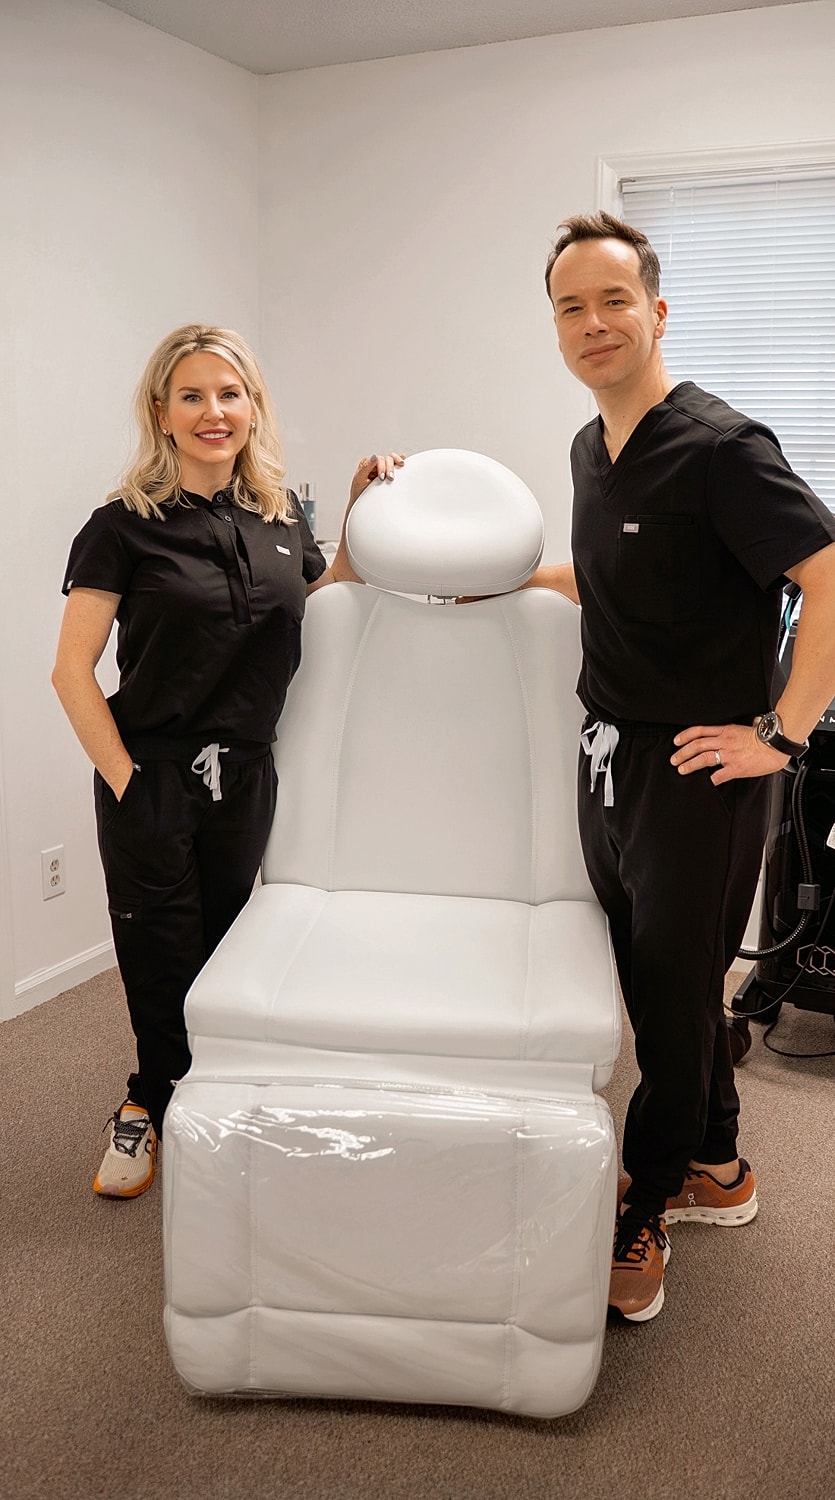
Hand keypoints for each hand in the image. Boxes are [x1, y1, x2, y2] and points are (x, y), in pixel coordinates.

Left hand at [348, 451, 405, 506]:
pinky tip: (404, 463)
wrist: (364, 502)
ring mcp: (384, 467)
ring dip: (396, 465)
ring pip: (393, 460)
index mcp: (368, 462)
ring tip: (400, 468)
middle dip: (390, 468)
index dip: (382, 467)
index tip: (382, 477)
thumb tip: (374, 456)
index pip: (379, 459)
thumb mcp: (359, 479)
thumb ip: (365, 467)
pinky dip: (401, 460)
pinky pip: (397, 464)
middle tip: (390, 478)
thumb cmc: (359, 491)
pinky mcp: (390, 472)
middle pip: (387, 459)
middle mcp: (377, 463)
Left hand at [670, 723, 788, 783]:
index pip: (700, 731)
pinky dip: (710, 780)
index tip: (677, 741)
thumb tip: (755, 721)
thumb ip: (749, 725)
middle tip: (674, 759)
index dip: (685, 736)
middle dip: (682, 752)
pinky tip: (706, 783)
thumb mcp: (753, 726)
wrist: (778, 744)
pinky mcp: (736, 768)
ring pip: (703, 758)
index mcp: (727, 731)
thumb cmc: (769, 737)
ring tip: (682, 769)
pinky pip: (719, 775)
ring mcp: (729, 755)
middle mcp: (725, 741)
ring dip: (689, 764)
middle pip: (697, 745)